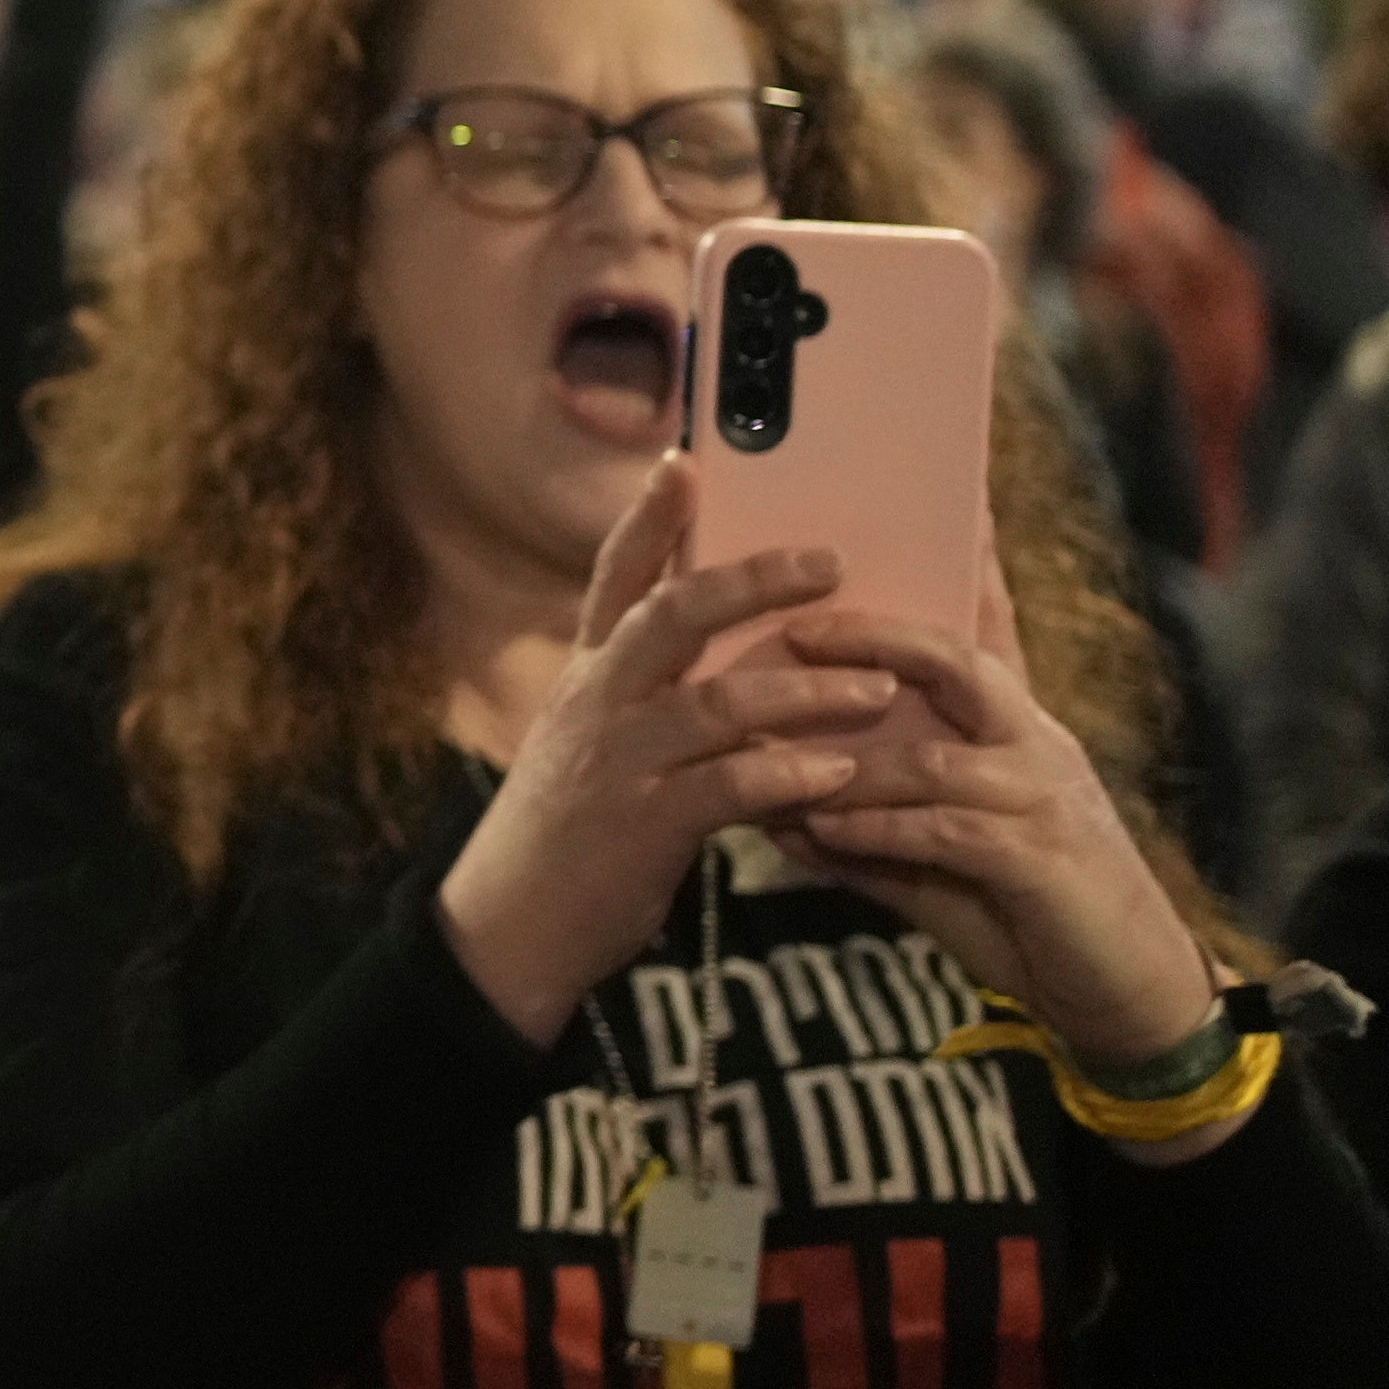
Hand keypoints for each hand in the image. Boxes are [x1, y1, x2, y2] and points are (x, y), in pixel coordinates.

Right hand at [431, 456, 893, 1043]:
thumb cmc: (569, 833)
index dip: (650, 517)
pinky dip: (786, 776)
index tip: (688, 461)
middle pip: (671, 615)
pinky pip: (727, 787)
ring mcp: (617, 762)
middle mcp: (597, 704)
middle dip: (753, 582)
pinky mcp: (643, 825)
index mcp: (588, 677)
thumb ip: (645, 695)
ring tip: (875, 687)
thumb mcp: (590, 744)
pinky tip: (837, 775)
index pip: (615, 577)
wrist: (512, 927)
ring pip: (716, 701)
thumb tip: (719, 656)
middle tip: (829, 562)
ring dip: (803, 690)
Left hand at [774, 554, 1221, 1098]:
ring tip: (769, 754)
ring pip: (935, 754)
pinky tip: (821, 828)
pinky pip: (948, 829)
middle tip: (796, 628)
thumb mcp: (940, 855)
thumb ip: (872, 822)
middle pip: (954, 662)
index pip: (979, 628)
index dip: (954, 568)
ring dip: (850, 757)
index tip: (901, 514)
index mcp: (1013, 725)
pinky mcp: (1042, 861)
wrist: (1121, 993)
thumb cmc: (1024, 910)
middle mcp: (1034, 743)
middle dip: (872, 639)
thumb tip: (779, 805)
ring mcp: (1043, 798)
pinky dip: (878, 827)